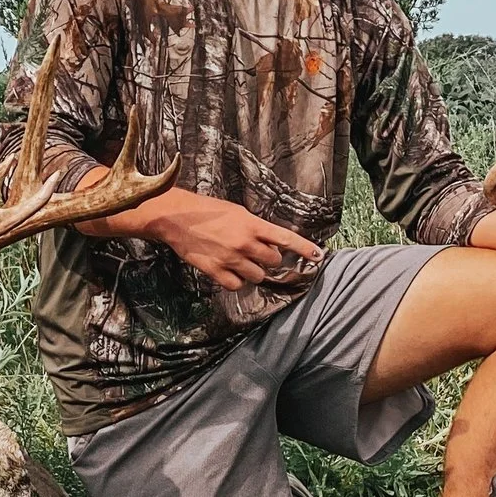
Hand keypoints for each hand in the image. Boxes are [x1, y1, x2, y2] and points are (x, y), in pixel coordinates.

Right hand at [112, 185, 323, 290]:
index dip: (304, 248)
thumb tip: (273, 242)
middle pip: (273, 261)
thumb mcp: (237, 213)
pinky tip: (229, 271)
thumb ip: (256, 228)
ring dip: (253, 271)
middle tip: (256, 253)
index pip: (286, 238)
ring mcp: (231, 258)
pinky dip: (236, 281)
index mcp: (252, 225)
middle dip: (269, 259)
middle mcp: (245, 243)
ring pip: (257, 276)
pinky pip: (237, 285)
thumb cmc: (208, 212)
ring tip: (239, 260)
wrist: (177, 218)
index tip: (318, 256)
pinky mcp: (216, 271)